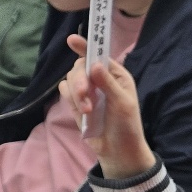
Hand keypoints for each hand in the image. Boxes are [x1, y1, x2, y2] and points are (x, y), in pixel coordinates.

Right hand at [64, 34, 155, 177]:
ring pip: (69, 80)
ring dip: (76, 95)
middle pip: (79, 68)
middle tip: (84, 95)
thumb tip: (94, 64)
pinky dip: (70, 100)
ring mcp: (86, 91)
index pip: (98, 55)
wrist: (117, 151)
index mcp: (115, 75)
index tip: (71, 40)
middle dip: (79, 81)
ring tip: (87, 111)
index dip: (85, 46)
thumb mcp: (123, 104)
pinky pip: (65, 93)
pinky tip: (81, 113)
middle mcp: (99, 79)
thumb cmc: (127, 126)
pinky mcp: (75, 103)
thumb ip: (108, 84)